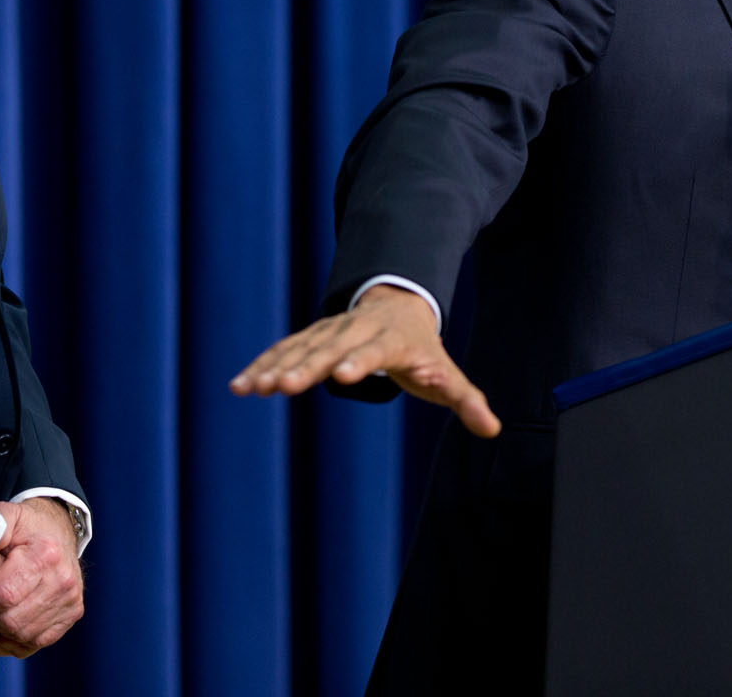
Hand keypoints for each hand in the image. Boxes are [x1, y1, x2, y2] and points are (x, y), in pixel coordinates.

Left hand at [0, 498, 84, 654]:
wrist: (59, 529)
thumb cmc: (28, 527)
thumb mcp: (8, 518)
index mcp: (45, 554)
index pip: (4, 595)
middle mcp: (63, 578)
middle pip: (12, 620)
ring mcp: (70, 598)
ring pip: (23, 634)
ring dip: (1, 630)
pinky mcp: (73, 612)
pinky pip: (38, 640)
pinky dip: (18, 637)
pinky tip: (10, 621)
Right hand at [229, 285, 500, 437]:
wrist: (399, 304)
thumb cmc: (423, 349)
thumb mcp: (447, 374)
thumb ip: (467, 401)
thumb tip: (492, 429)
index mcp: (392, 339)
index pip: (375, 351)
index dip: (360, 362)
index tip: (343, 376)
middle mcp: (357, 330)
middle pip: (329, 347)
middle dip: (306, 366)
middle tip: (281, 388)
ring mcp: (331, 330)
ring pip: (301, 347)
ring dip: (275, 367)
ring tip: (251, 389)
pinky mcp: (312, 336)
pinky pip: (284, 349)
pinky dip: (262, 364)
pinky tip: (239, 386)